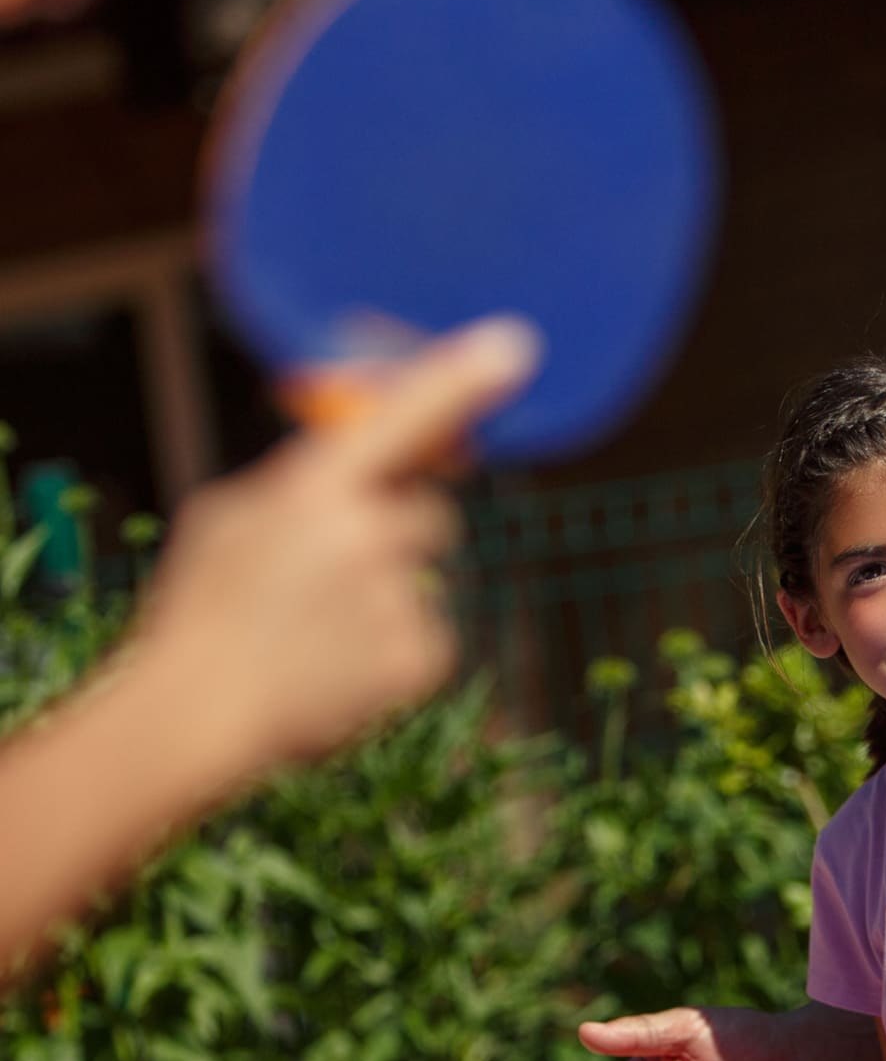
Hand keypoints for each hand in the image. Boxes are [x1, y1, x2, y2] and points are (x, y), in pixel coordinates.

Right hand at [137, 318, 537, 777]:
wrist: (196, 716)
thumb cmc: (203, 611)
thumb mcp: (233, 518)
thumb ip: (301, 482)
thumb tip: (350, 466)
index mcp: (316, 487)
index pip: (404, 417)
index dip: (460, 378)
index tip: (514, 345)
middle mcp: (369, 534)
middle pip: (428, 516)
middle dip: (396, 538)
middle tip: (330, 578)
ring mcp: (400, 598)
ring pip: (422, 580)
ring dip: (386, 598)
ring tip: (315, 635)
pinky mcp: (422, 657)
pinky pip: (428, 635)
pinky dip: (392, 653)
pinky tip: (338, 669)